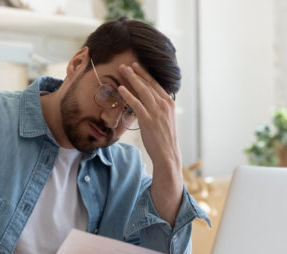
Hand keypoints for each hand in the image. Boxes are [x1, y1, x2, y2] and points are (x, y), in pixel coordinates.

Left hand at [118, 63, 183, 225]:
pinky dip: (128, 95)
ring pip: (143, 90)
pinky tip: (121, 89)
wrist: (167, 154)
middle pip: (149, 84)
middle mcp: (164, 104)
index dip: (145, 74)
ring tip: (122, 70)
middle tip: (126, 64)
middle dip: (137, 72)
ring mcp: (157, 112)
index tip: (137, 66)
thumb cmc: (164, 138)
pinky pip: (137, 104)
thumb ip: (158, 108)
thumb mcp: (164, 120)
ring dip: (131, 79)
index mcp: (169, 103)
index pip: (156, 84)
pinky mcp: (149, 120)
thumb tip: (148, 101)